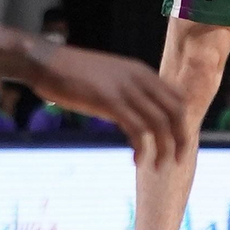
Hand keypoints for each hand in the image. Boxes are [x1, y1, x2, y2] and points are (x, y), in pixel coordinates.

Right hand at [28, 45, 186, 163]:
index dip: (182, 121)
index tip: (178, 140)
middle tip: (178, 159)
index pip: (177, 97)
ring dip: (163, 149)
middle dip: (181, 138)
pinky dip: (142, 149)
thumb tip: (137, 116)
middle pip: (175, 111)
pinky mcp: (110, 102)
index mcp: (141, 71)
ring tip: (158, 166)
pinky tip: (136, 160)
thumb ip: (127, 91)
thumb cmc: (73, 72)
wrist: (47, 62)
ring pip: (159, 124)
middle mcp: (139, 78)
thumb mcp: (110, 77)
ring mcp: (125, 89)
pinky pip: (137, 131)